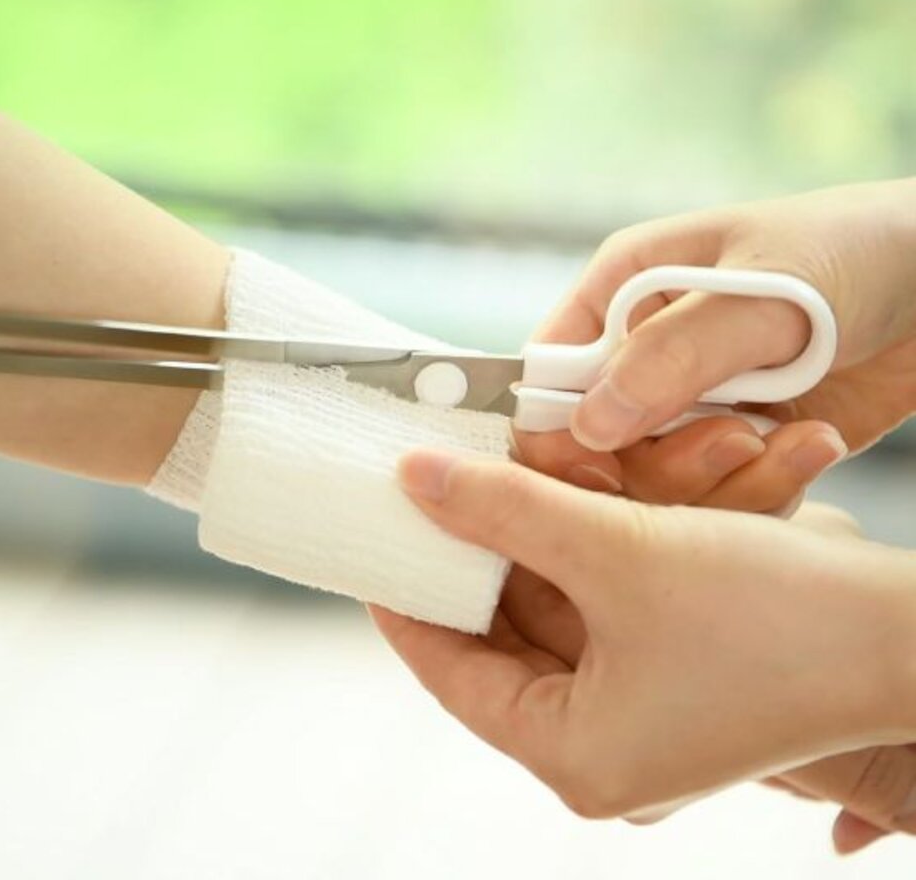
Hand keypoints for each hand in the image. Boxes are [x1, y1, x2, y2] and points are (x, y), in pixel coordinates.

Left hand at [373, 450, 915, 828]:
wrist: (915, 637)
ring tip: (471, 490)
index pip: (452, 673)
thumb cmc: (778, 617)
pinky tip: (547, 505)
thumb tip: (415, 479)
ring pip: (551, 619)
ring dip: (523, 552)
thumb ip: (507, 510)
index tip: (374, 540)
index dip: (405, 602)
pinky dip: (574, 559)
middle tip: (420, 504)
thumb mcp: (619, 552)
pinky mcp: (674, 675)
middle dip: (467, 565)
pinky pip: (598, 612)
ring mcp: (641, 713)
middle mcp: (604, 747)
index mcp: (576, 755)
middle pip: (499, 643)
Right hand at [516, 179, 915, 513]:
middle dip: (664, 460)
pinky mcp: (742, 443)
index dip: (557, 428)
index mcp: (624, 292)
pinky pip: (723, 498)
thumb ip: (673, 356)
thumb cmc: (853, 252)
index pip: (546, 373)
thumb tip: (589, 424)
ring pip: (660, 484)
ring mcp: (692, 402)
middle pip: (598, 445)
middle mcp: (645, 353)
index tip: (602, 467)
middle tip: (733, 439)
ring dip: (726, 477)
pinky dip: (769, 486)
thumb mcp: (763, 293)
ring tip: (790, 435)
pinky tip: (816, 441)